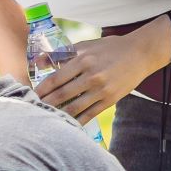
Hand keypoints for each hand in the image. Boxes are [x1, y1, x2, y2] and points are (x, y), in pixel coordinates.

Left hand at [32, 27, 162, 122]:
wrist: (140, 54)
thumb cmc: (110, 48)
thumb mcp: (86, 45)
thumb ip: (63, 53)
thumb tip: (39, 61)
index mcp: (83, 60)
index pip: (55, 78)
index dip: (41, 89)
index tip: (31, 95)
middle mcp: (91, 75)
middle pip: (62, 94)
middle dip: (45, 104)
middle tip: (33, 110)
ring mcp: (101, 90)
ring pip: (74, 107)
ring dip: (58, 114)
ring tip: (46, 118)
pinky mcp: (110, 100)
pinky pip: (89, 114)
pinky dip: (77, 121)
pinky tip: (67, 124)